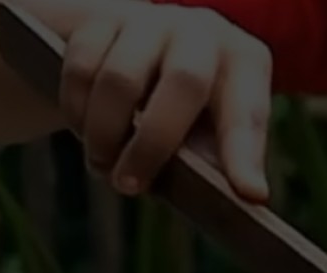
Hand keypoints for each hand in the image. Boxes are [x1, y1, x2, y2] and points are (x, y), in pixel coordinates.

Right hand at [59, 4, 272, 200]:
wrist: (135, 57)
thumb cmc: (185, 111)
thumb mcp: (208, 134)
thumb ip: (217, 162)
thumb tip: (232, 199)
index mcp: (245, 62)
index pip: (249, 114)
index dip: (245, 156)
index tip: (249, 194)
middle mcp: (204, 33)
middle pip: (184, 82)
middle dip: (153, 144)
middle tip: (129, 186)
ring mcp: (151, 20)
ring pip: (120, 78)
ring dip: (104, 133)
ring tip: (103, 164)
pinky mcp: (101, 19)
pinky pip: (81, 68)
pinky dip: (76, 110)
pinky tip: (84, 132)